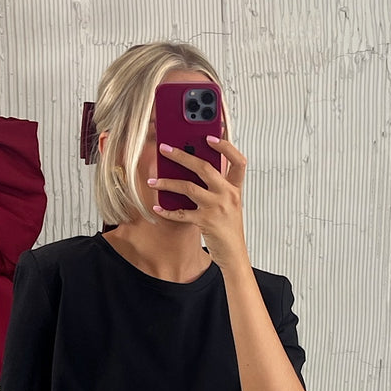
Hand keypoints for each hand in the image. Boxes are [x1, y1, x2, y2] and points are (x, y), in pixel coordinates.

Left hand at [147, 135, 247, 265]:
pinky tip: (157, 208)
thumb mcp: (230, 203)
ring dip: (167, 182)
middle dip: (182, 155)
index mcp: (235, 188)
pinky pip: (181, 213)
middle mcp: (228, 194)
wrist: (234, 254)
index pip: (238, 160)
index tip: (209, 136)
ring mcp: (217, 207)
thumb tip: (194, 168)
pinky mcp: (205, 222)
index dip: (225, 146)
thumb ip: (218, 186)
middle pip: (204, 167)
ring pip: (188, 187)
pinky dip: (167, 211)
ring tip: (153, 181)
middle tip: (165, 149)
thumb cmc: (229, 228)